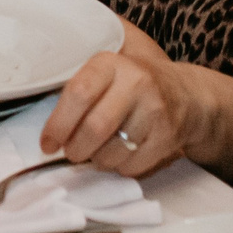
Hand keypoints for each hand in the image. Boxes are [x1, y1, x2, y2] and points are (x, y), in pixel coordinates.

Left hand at [40, 49, 197, 179]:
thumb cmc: (131, 86)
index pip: (78, 94)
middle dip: (75, 148)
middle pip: (95, 127)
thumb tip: (49, 133)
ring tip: (95, 154)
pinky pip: (133, 164)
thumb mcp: (106, 73)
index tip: (47, 143)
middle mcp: (136, 82)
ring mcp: (156, 109)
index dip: (58, 124)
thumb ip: (78, 93)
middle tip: (70, 153)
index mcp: (111, 63)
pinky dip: (119, 168)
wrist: (185, 94)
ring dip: (97, 161)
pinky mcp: (169, 135)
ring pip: (113, 151)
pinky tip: (119, 156)